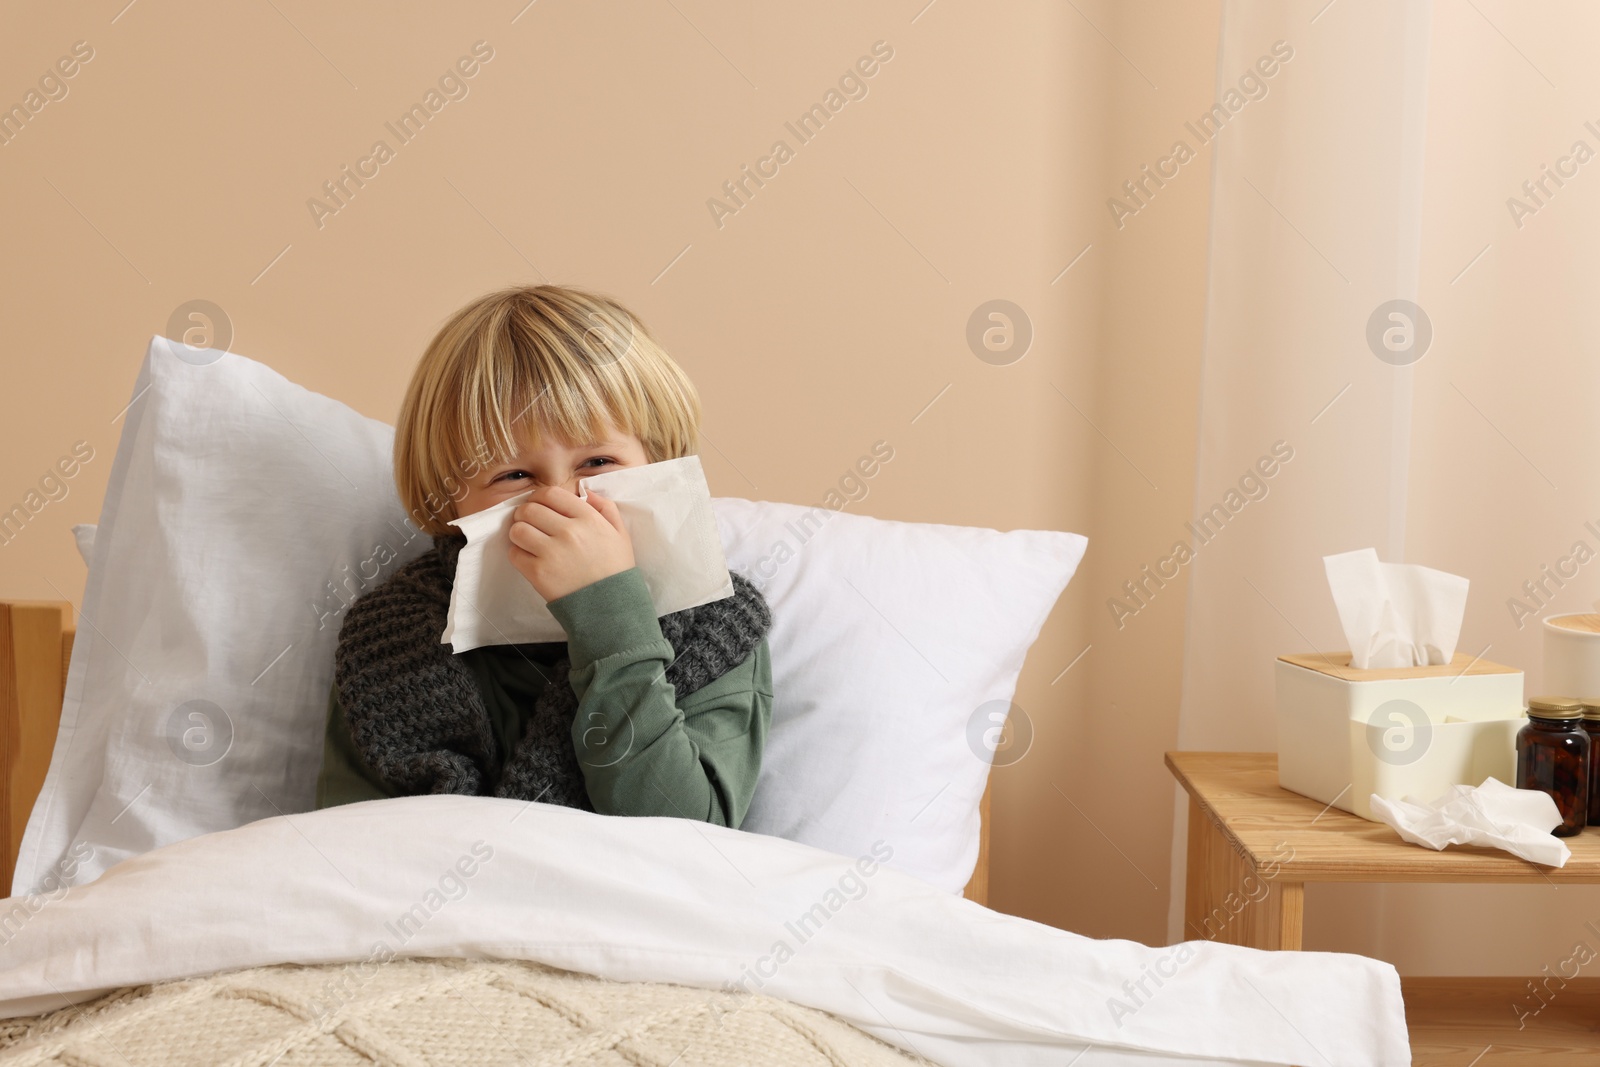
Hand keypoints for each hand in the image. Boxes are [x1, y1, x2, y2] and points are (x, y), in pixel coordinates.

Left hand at [507, 485, 634, 602]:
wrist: (610, 606)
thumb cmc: (615, 569)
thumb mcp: (620, 534)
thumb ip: (606, 508)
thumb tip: (586, 492)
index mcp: (588, 518)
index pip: (551, 494)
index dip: (539, 496)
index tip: (538, 504)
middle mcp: (568, 531)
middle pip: (529, 509)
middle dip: (525, 513)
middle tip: (529, 522)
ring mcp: (551, 552)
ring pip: (518, 529)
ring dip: (519, 532)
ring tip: (527, 540)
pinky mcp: (538, 572)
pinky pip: (514, 553)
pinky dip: (518, 553)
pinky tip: (529, 557)